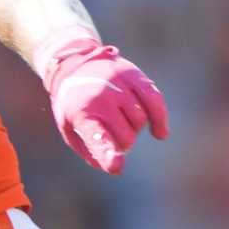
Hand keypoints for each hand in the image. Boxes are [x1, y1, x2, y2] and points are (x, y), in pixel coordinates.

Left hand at [37, 28, 169, 173]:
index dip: (108, 153)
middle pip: (127, 137)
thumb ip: (88, 149)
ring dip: (134, 127)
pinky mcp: (134, 76)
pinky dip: (160, 119)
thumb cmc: (73, 102)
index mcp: (81, 113)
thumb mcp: (68, 125)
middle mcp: (100, 98)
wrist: (74, 63)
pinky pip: (156, 102)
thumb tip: (110, 165)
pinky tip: (159, 132)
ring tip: (119, 118)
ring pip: (141, 121)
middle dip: (123, 141)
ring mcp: (118, 85)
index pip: (97, 137)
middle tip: (112, 131)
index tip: (117, 165)